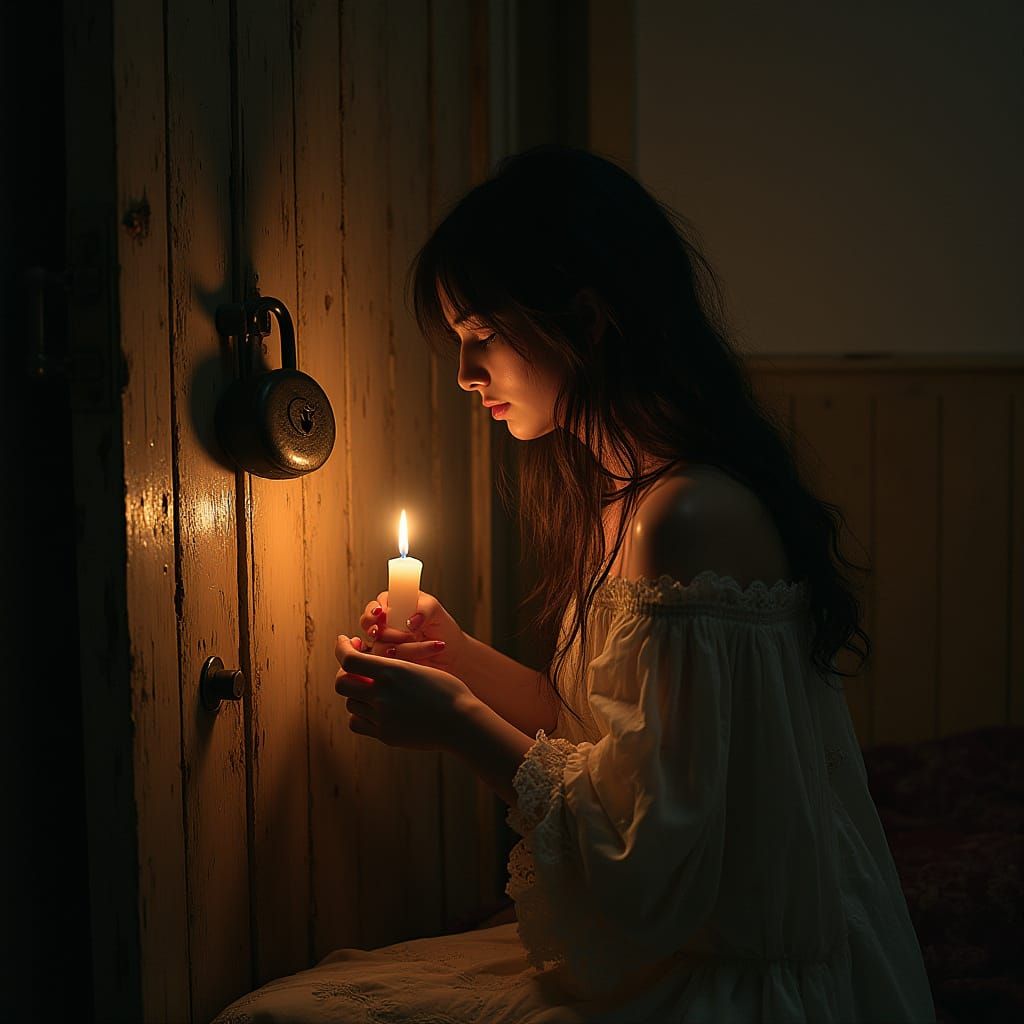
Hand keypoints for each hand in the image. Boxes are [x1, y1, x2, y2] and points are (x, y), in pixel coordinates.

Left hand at [334, 634, 477, 750]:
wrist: (462, 722)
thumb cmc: (447, 690)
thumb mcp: (418, 667)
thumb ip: (390, 666)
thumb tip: (365, 660)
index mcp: (392, 672)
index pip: (349, 659)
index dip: (341, 648)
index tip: (345, 641)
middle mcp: (382, 695)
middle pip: (341, 683)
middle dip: (344, 672)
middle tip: (355, 667)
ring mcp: (383, 718)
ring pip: (350, 703)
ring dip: (356, 693)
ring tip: (371, 688)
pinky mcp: (386, 735)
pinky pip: (357, 723)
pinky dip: (360, 714)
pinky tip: (374, 708)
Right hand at [358, 590, 468, 675]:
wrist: (452, 656)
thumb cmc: (443, 629)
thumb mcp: (436, 612)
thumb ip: (423, 609)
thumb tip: (410, 621)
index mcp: (395, 606)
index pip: (376, 605)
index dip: (373, 610)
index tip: (381, 613)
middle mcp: (387, 624)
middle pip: (367, 624)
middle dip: (376, 628)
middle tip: (385, 632)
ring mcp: (387, 644)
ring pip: (379, 645)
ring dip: (403, 645)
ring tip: (424, 643)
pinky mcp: (390, 662)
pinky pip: (387, 662)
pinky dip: (405, 658)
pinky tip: (420, 656)